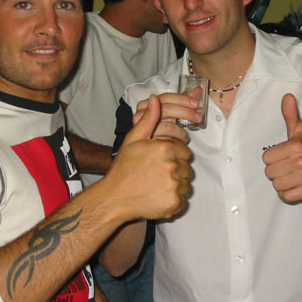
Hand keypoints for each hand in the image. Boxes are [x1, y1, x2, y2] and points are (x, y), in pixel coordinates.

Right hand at [107, 95, 193, 220]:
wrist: (115, 197)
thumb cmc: (124, 168)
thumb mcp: (133, 139)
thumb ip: (149, 119)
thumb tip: (156, 99)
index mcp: (165, 148)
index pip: (184, 149)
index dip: (173, 154)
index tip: (160, 160)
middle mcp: (172, 166)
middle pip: (187, 166)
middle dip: (176, 168)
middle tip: (158, 173)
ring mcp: (174, 185)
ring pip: (187, 182)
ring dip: (177, 182)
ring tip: (158, 183)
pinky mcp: (175, 202)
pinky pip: (184, 197)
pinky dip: (175, 197)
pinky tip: (160, 194)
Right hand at [133, 92, 200, 141]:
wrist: (139, 161)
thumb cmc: (156, 134)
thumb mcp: (167, 117)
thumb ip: (182, 103)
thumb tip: (198, 89)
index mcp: (143, 106)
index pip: (164, 98)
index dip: (181, 99)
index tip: (196, 103)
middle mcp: (139, 116)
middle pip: (166, 109)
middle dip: (185, 112)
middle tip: (198, 118)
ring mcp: (142, 130)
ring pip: (168, 126)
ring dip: (181, 132)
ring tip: (186, 137)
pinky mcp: (148, 145)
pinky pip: (168, 141)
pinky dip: (178, 142)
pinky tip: (181, 145)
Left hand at [262, 93, 301, 203]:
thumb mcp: (300, 131)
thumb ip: (290, 115)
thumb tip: (287, 96)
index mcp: (295, 146)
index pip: (266, 158)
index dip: (273, 158)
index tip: (283, 156)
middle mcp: (301, 162)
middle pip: (270, 172)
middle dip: (277, 171)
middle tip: (288, 167)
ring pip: (277, 185)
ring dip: (282, 183)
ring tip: (292, 176)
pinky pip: (286, 197)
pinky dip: (287, 194)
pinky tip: (295, 185)